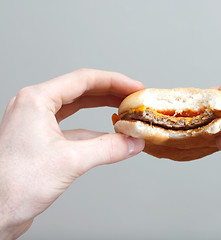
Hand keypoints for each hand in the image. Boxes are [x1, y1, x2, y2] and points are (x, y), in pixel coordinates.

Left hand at [0, 69, 144, 238]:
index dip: (114, 82)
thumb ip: (107, 149)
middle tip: (133, 98)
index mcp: (36, 101)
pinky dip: (93, 130)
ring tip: (124, 111)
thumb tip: (133, 142)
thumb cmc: (13, 184)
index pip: (83, 80)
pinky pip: (72, 128)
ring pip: (76, 107)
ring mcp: (37, 124)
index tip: (134, 88)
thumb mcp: (70, 162)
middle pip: (81, 91)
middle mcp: (35, 107)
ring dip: (101, 109)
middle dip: (110, 93)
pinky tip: (109, 136)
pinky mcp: (41, 141)